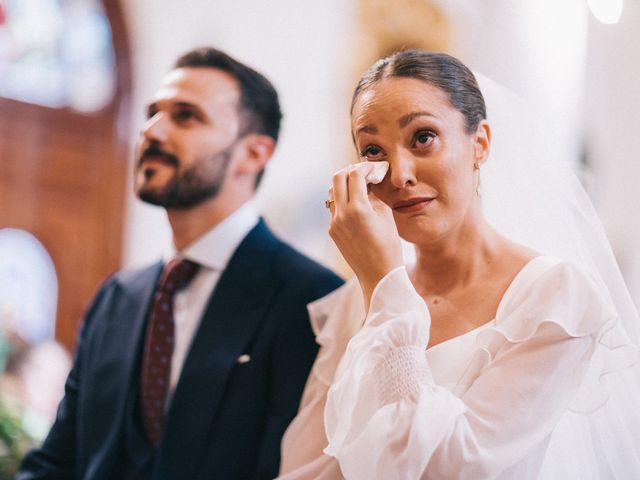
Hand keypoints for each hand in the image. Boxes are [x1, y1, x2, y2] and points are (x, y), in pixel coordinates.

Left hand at [328, 163, 402, 306]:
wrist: (378, 275)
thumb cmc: (389, 246)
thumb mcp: (386, 216)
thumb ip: (375, 195)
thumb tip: (369, 180)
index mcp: (358, 208)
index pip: (355, 174)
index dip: (365, 166)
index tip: (374, 167)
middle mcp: (341, 214)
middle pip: (337, 178)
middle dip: (350, 171)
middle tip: (364, 173)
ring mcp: (334, 223)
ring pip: (332, 193)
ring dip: (344, 185)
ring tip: (359, 187)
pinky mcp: (332, 231)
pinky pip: (334, 208)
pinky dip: (343, 201)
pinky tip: (356, 205)